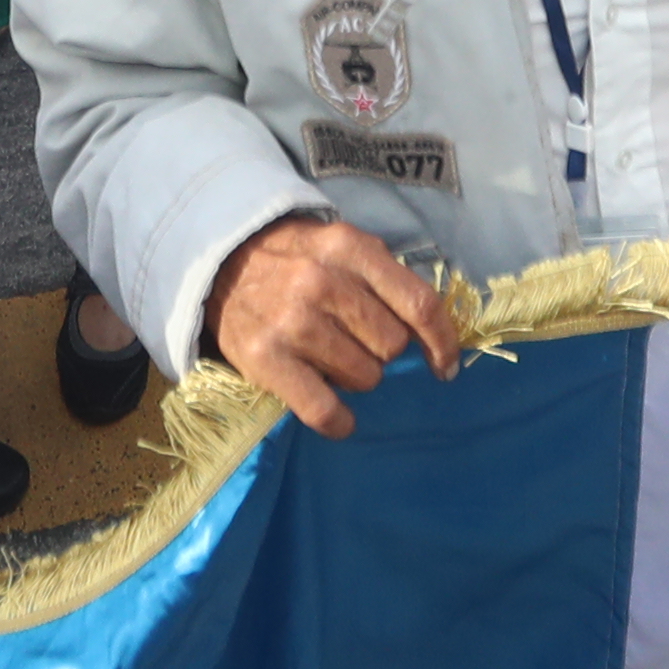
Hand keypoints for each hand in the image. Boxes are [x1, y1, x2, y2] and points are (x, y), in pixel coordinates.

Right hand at [206, 214, 463, 436]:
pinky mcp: (267, 358)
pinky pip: (324, 410)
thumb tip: (430, 335)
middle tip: (355, 342)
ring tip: (331, 360)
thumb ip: (386, 279)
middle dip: (382, 351)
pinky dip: (339, 421)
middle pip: (392, 345)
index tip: (445, 366)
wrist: (222, 261)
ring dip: (356, 377)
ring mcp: (294, 322)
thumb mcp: (344, 247)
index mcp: (351, 249)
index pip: (419, 303)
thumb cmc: (297, 258)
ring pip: (364, 377)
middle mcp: (324, 282)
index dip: (442, 341)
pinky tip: (339, 417)